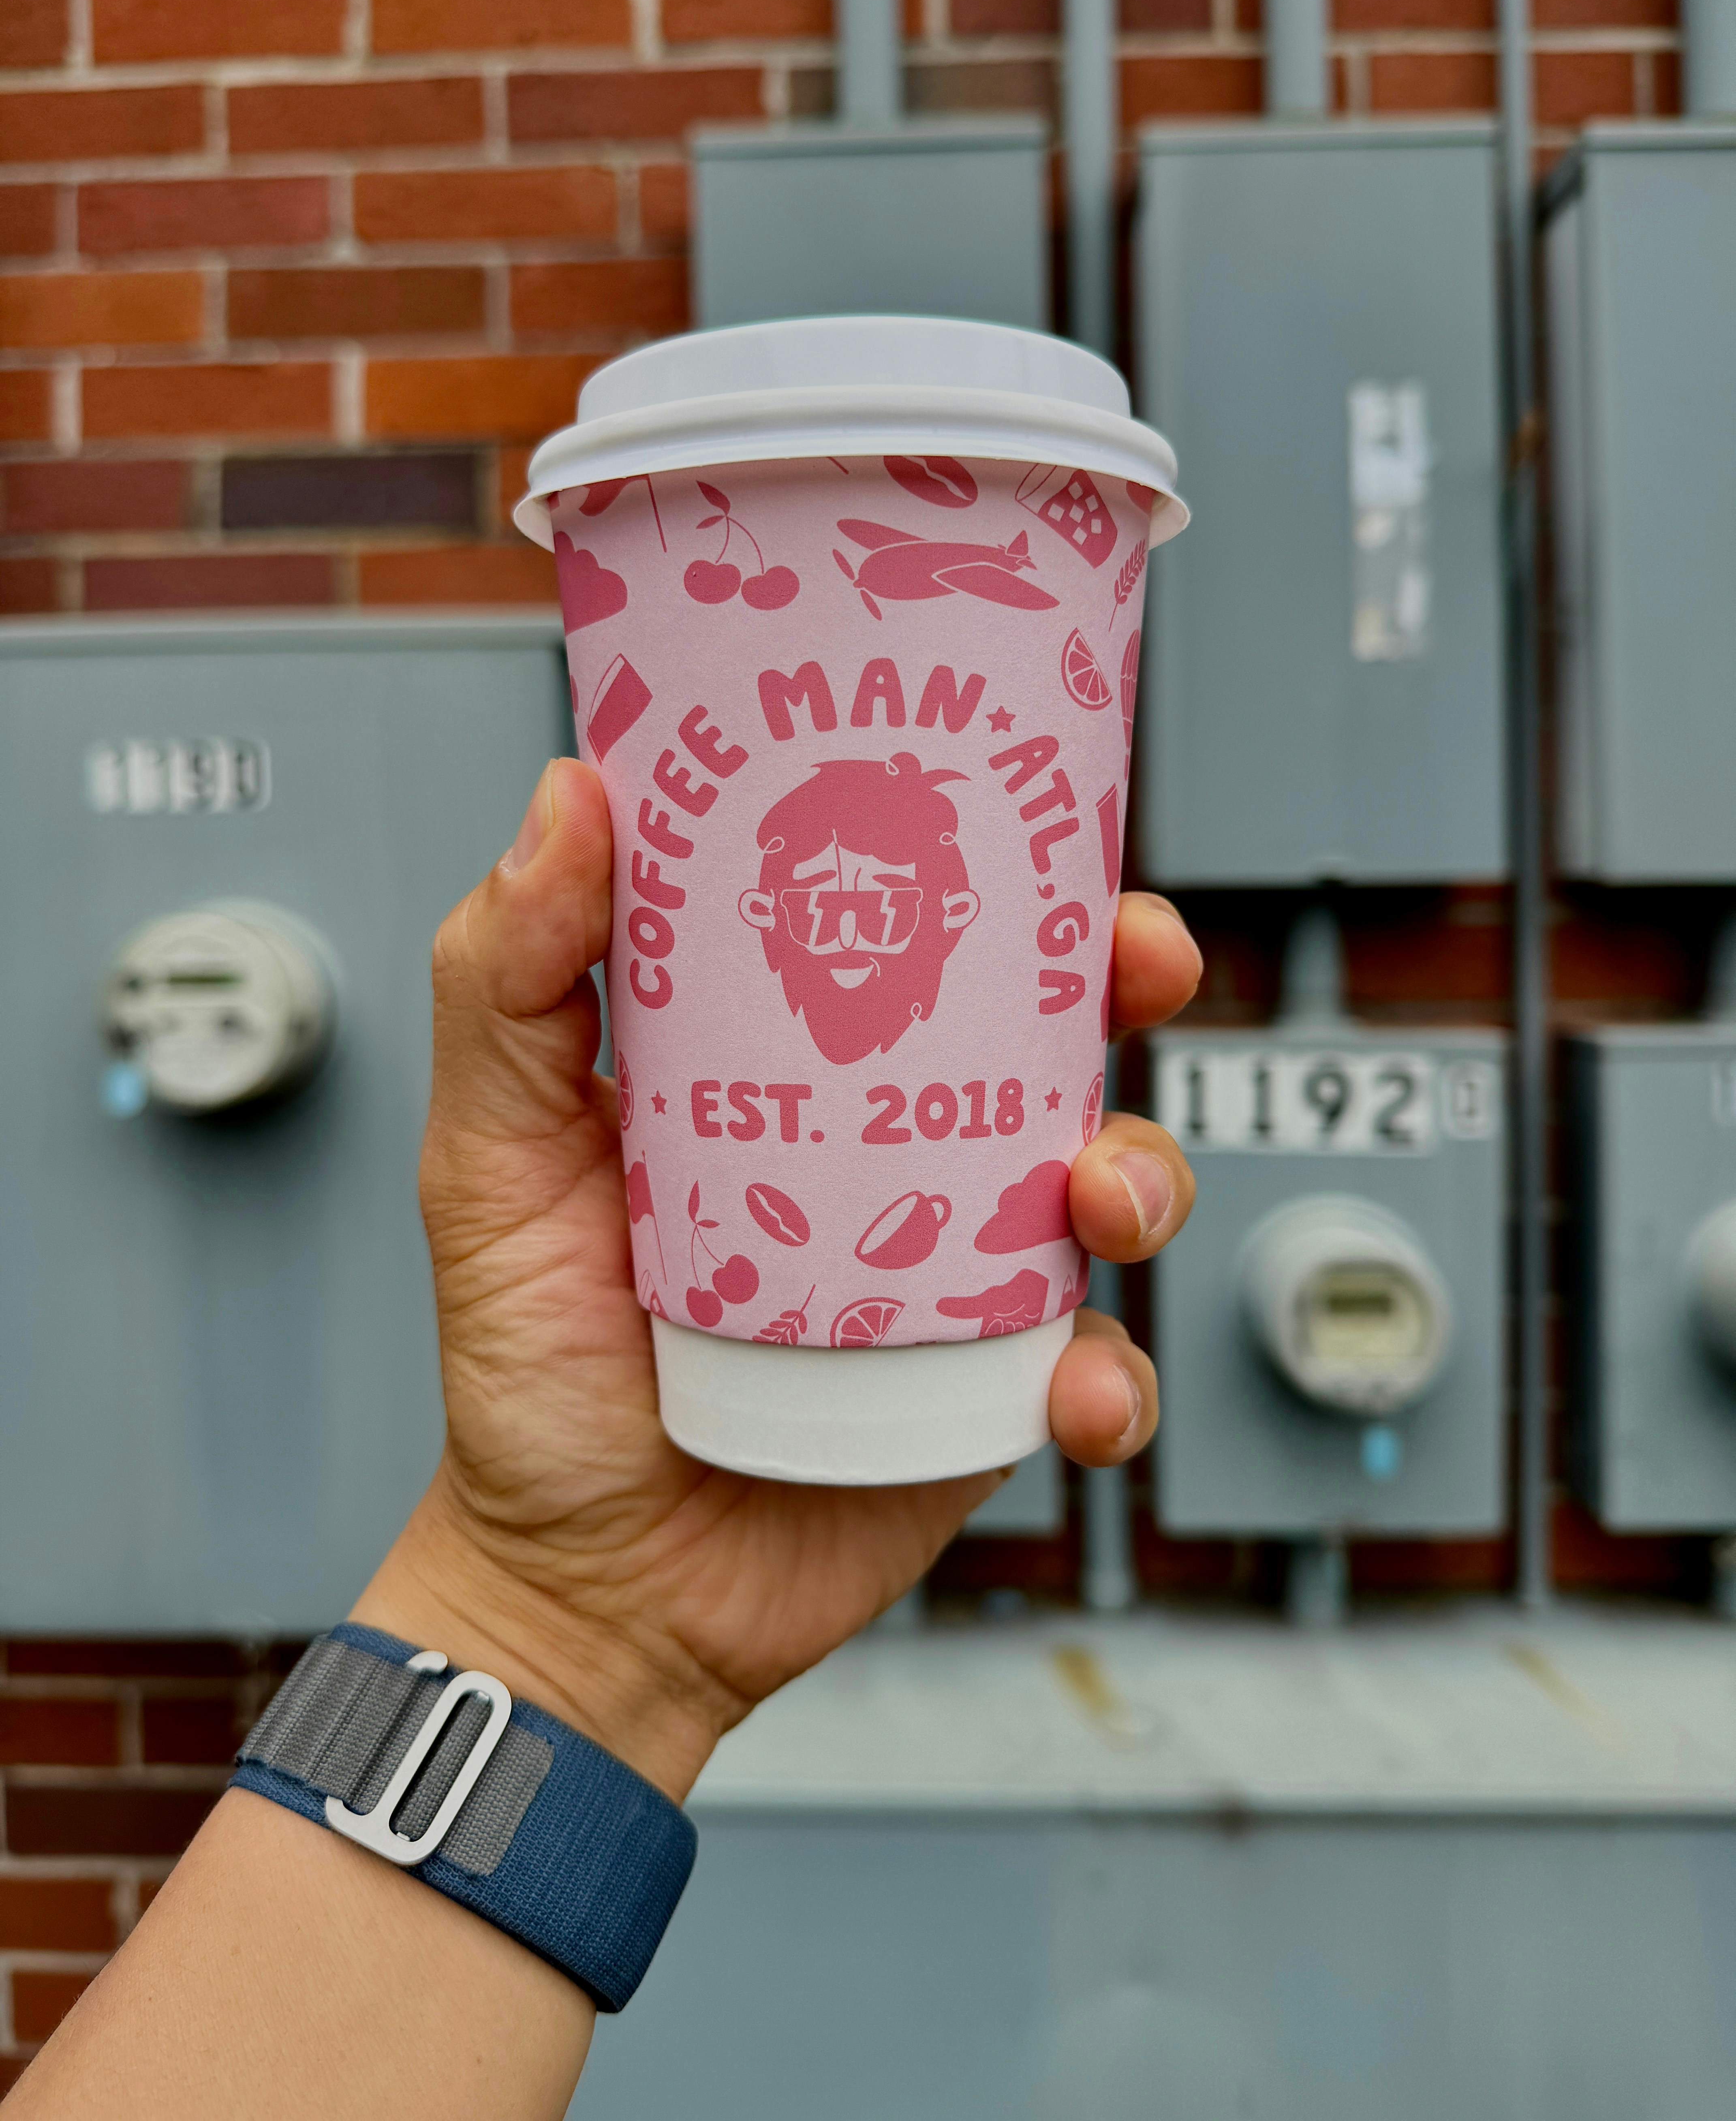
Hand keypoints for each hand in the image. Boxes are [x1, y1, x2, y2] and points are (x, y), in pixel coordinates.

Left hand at [356, 759, 1198, 1801]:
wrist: (578, 1581)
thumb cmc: (529, 1361)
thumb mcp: (489, 1152)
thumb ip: (507, 977)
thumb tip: (569, 792)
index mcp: (799, 1076)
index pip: (916, 933)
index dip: (990, 859)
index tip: (1023, 797)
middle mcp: (898, 1161)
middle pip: (1051, 1037)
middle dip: (1119, 978)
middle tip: (1134, 958)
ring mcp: (957, 1278)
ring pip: (1109, 1187)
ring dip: (1141, 1171)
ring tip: (1096, 1197)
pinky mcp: (989, 1401)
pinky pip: (1097, 1373)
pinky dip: (1108, 1381)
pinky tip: (1070, 1391)